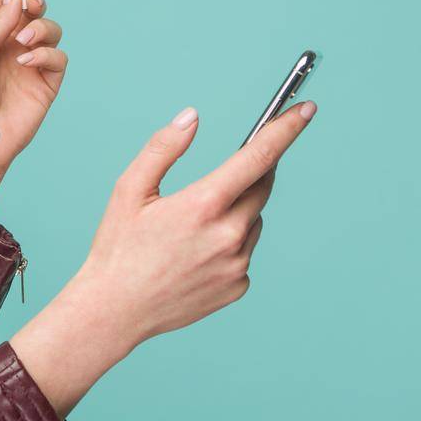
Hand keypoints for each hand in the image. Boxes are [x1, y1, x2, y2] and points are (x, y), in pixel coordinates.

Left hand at [0, 0, 66, 181]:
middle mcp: (8, 44)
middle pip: (30, 8)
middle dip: (34, 0)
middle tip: (30, 5)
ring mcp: (29, 62)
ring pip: (50, 29)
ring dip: (41, 28)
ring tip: (24, 42)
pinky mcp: (46, 82)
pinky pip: (59, 57)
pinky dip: (47, 54)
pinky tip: (29, 62)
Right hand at [68, 99, 317, 348]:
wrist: (114, 310)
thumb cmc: (117, 248)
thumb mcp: (129, 190)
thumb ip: (163, 149)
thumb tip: (192, 118)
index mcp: (203, 205)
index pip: (259, 157)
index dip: (286, 129)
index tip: (306, 110)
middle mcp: (228, 235)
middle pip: (262, 187)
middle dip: (252, 172)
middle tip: (221, 177)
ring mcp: (237, 264)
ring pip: (252, 221)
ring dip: (235, 212)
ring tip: (189, 230)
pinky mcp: (238, 286)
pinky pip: (244, 253)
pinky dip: (228, 245)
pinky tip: (194, 255)